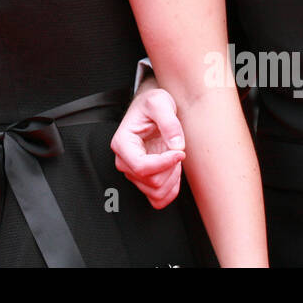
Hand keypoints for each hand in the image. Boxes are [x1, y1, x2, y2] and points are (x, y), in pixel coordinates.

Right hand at [110, 86, 185, 208]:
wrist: (152, 109)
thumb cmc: (151, 104)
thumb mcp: (160, 103)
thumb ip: (169, 122)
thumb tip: (176, 145)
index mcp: (122, 143)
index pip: (141, 167)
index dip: (164, 163)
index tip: (180, 152)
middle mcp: (124, 161)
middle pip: (151, 181)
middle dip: (171, 169)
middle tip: (177, 150)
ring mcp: (133, 173)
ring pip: (156, 192)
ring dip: (172, 179)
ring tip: (175, 159)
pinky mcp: (143, 180)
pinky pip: (158, 199)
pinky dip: (171, 190)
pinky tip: (175, 172)